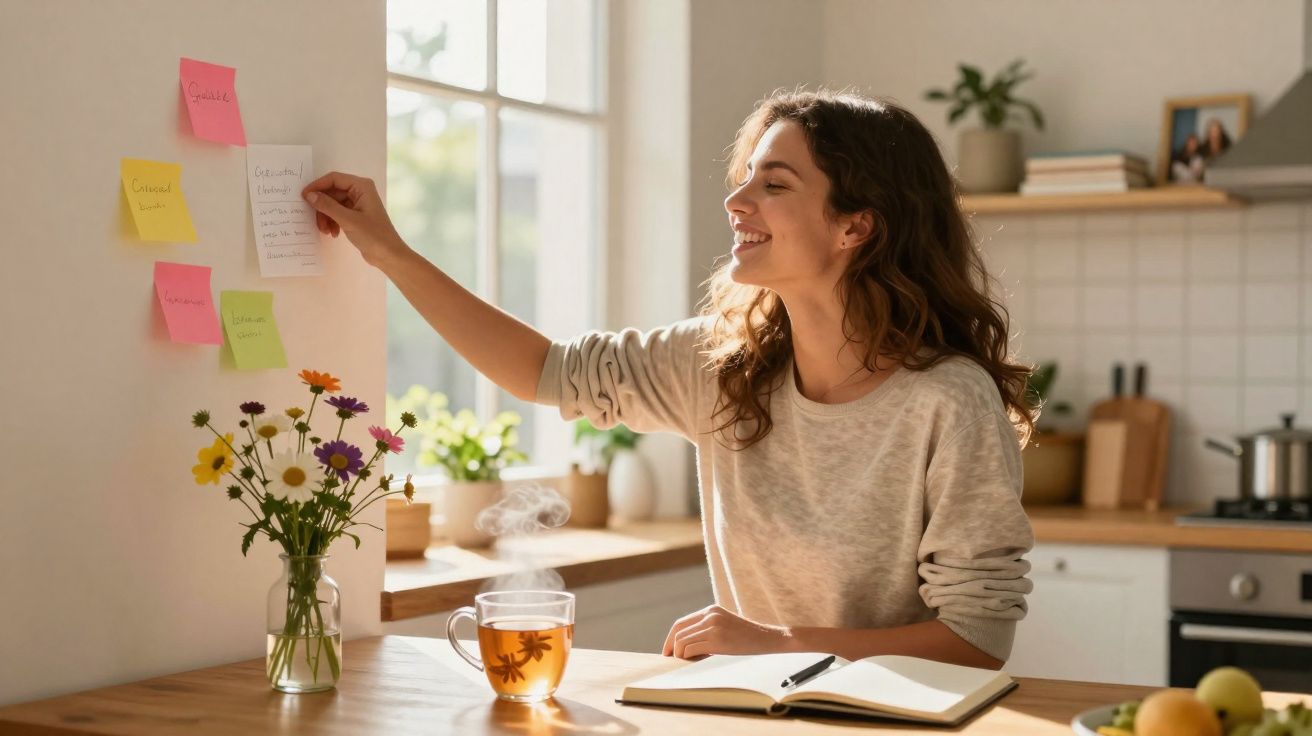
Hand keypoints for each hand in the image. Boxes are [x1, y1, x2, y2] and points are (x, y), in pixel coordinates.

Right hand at [301, 171, 408, 268]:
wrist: (388, 255)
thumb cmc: (373, 235)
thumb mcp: (347, 219)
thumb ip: (327, 205)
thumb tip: (310, 195)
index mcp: (362, 186)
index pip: (334, 179)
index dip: (317, 186)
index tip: (304, 196)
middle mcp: (360, 191)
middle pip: (332, 193)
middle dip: (322, 207)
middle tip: (315, 220)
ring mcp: (358, 203)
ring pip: (332, 204)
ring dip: (326, 217)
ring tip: (325, 231)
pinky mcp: (356, 215)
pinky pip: (337, 213)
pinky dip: (332, 222)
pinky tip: (333, 233)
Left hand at [661, 604, 790, 658]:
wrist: (768, 639)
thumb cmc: (746, 637)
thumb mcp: (724, 625)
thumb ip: (707, 628)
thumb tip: (684, 644)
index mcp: (711, 610)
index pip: (681, 623)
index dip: (670, 638)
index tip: (667, 650)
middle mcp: (710, 615)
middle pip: (678, 632)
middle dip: (671, 648)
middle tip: (671, 659)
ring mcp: (713, 627)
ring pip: (682, 642)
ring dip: (680, 654)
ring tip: (687, 661)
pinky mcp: (717, 640)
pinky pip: (691, 649)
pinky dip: (688, 657)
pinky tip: (695, 661)